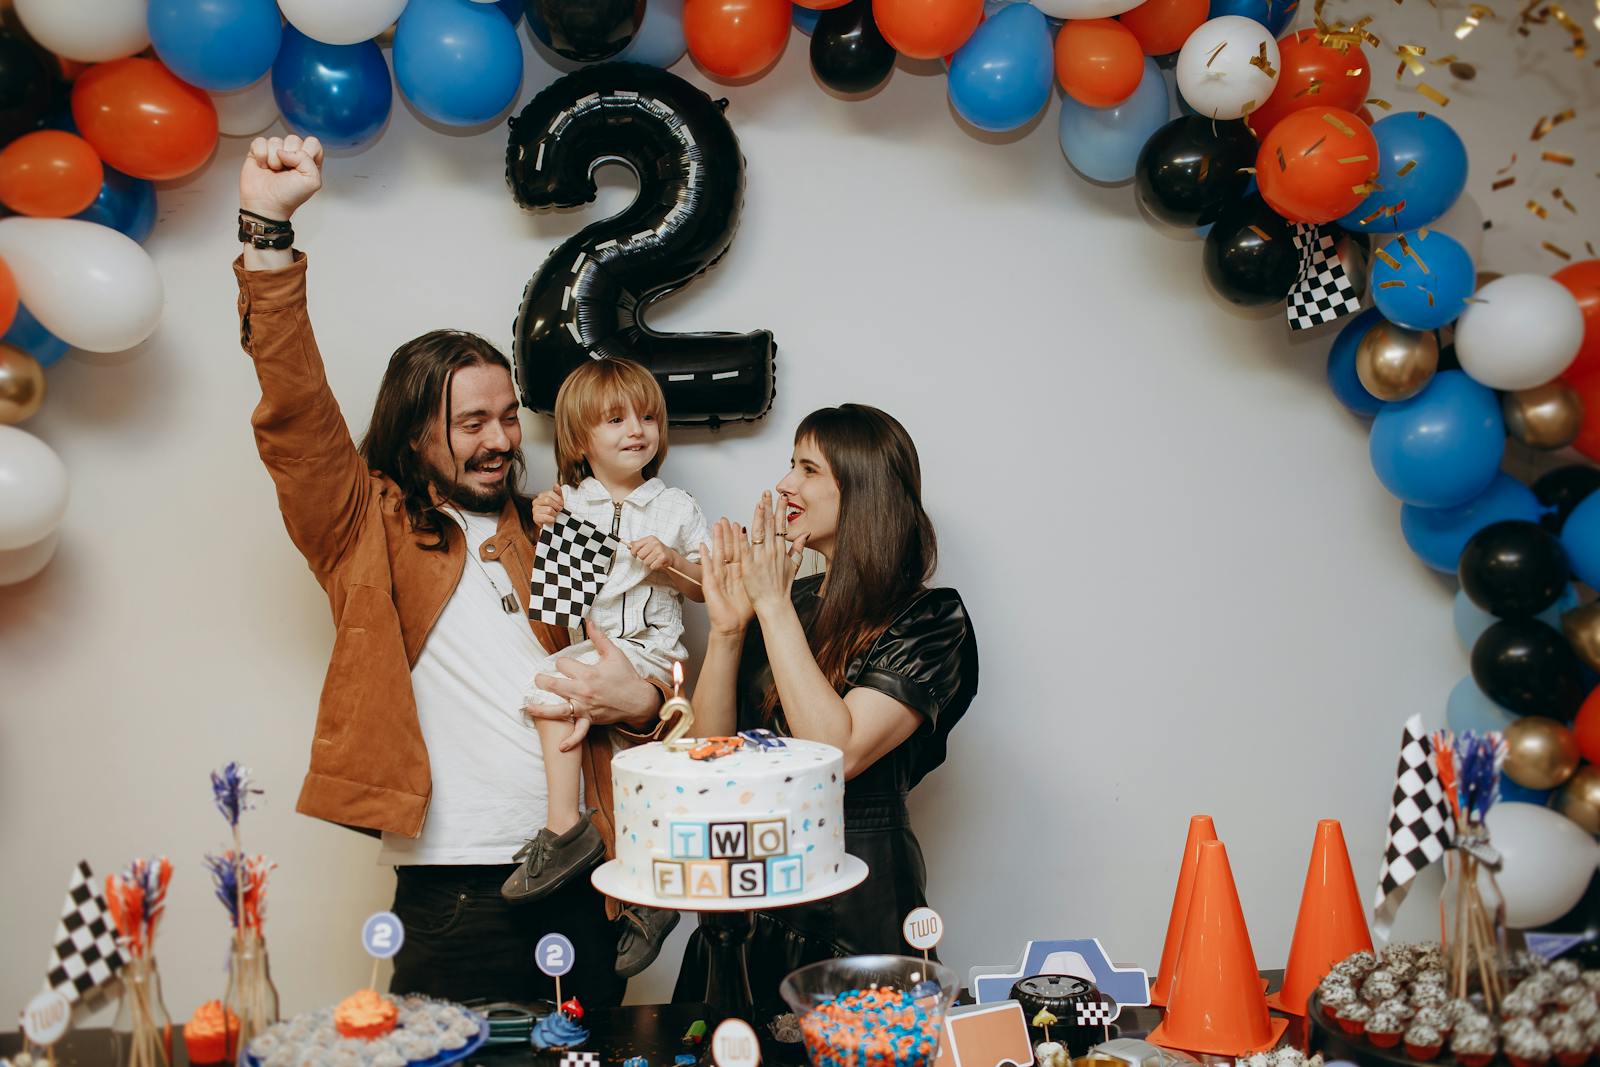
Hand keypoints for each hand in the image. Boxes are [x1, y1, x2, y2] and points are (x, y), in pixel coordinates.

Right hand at [239, 134, 323, 220]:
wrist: (265, 205)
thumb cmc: (289, 197)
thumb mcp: (312, 181)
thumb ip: (307, 160)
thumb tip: (285, 151)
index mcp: (309, 162)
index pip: (313, 142)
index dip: (306, 152)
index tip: (301, 168)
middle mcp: (293, 156)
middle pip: (293, 138)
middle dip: (289, 157)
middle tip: (285, 172)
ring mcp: (275, 153)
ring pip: (275, 140)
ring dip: (273, 159)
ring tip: (273, 171)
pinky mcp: (259, 152)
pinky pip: (260, 141)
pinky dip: (260, 155)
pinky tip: (262, 167)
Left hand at [525, 623, 661, 739]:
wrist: (638, 700)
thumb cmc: (626, 676)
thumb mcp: (614, 654)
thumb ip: (599, 638)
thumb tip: (589, 622)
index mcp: (588, 673)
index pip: (563, 664)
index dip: (562, 662)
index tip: (566, 664)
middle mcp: (583, 691)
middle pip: (553, 684)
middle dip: (542, 680)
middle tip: (539, 679)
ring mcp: (584, 707)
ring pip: (558, 710)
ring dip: (541, 708)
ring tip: (529, 706)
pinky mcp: (589, 719)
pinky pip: (579, 732)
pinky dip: (570, 740)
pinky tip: (560, 747)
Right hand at [532, 487, 562, 528]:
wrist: (551, 522)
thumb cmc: (554, 510)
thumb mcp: (558, 500)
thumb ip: (557, 492)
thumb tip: (556, 485)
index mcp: (541, 495)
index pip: (550, 493)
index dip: (558, 499)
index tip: (562, 504)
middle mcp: (536, 501)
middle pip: (548, 500)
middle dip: (556, 506)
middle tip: (559, 510)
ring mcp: (534, 510)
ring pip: (548, 510)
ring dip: (554, 514)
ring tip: (555, 515)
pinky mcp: (535, 518)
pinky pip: (545, 517)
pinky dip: (551, 519)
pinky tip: (552, 519)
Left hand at [630, 535, 675, 572]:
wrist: (670, 556)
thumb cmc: (656, 551)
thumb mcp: (647, 545)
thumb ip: (637, 544)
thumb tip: (628, 545)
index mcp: (650, 538)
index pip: (635, 546)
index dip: (633, 552)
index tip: (635, 555)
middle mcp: (655, 543)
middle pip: (640, 555)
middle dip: (643, 558)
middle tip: (649, 557)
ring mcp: (660, 550)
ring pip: (646, 562)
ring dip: (649, 563)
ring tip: (654, 560)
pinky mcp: (663, 557)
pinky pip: (652, 566)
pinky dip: (654, 567)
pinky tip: (658, 563)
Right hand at [702, 518, 754, 636]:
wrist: (732, 626)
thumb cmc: (743, 609)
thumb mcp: (756, 588)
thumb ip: (764, 573)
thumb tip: (775, 561)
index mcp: (739, 572)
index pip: (741, 550)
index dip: (742, 537)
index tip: (743, 523)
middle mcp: (727, 572)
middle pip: (728, 549)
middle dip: (728, 533)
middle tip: (727, 518)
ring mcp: (718, 577)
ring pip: (718, 554)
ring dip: (717, 539)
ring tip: (716, 524)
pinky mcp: (710, 584)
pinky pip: (707, 569)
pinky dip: (705, 557)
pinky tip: (703, 546)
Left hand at [741, 490, 807, 613]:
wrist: (774, 604)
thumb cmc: (782, 588)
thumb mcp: (793, 566)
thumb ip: (798, 548)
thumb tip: (804, 534)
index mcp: (781, 550)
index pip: (781, 525)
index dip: (781, 510)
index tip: (782, 498)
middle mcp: (771, 552)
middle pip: (770, 525)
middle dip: (769, 507)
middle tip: (767, 492)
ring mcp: (760, 558)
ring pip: (759, 533)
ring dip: (759, 517)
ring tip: (759, 503)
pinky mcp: (749, 566)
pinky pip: (745, 550)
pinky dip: (743, 539)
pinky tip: (741, 527)